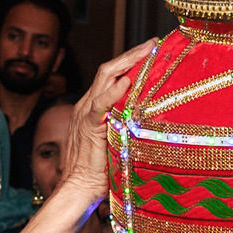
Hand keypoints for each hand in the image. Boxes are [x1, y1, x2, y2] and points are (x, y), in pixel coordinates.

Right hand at [58, 39, 159, 203]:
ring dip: (128, 61)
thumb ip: (128, 126)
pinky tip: (127, 81)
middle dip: (132, 53)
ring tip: (148, 50)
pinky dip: (113, 91)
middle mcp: (87, 105)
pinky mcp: (88, 126)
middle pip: (108, 69)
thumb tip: (153, 122)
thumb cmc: (100, 173)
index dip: (130, 61)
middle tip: (154, 43)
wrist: (78, 189)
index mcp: (93, 107)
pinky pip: (100, 104)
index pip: (111, 76)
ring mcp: (86, 113)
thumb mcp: (118, 142)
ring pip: (105, 77)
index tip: (152, 52)